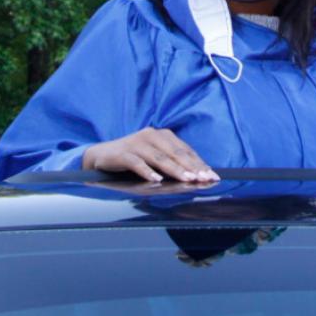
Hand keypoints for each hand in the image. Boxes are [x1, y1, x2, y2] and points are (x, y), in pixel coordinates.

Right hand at [82, 127, 218, 183]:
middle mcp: (151, 135)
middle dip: (192, 167)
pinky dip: (147, 171)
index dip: (200, 163)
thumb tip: (197, 177)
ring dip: (175, 170)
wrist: (101, 156)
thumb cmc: (133, 158)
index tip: (213, 176)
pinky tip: (156, 180)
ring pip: (160, 158)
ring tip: (187, 180)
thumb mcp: (154, 158)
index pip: (185, 150)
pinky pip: (137, 162)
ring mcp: (136, 143)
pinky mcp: (123, 153)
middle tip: (204, 179)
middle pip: (175, 153)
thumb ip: (172, 163)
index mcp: (162, 135)